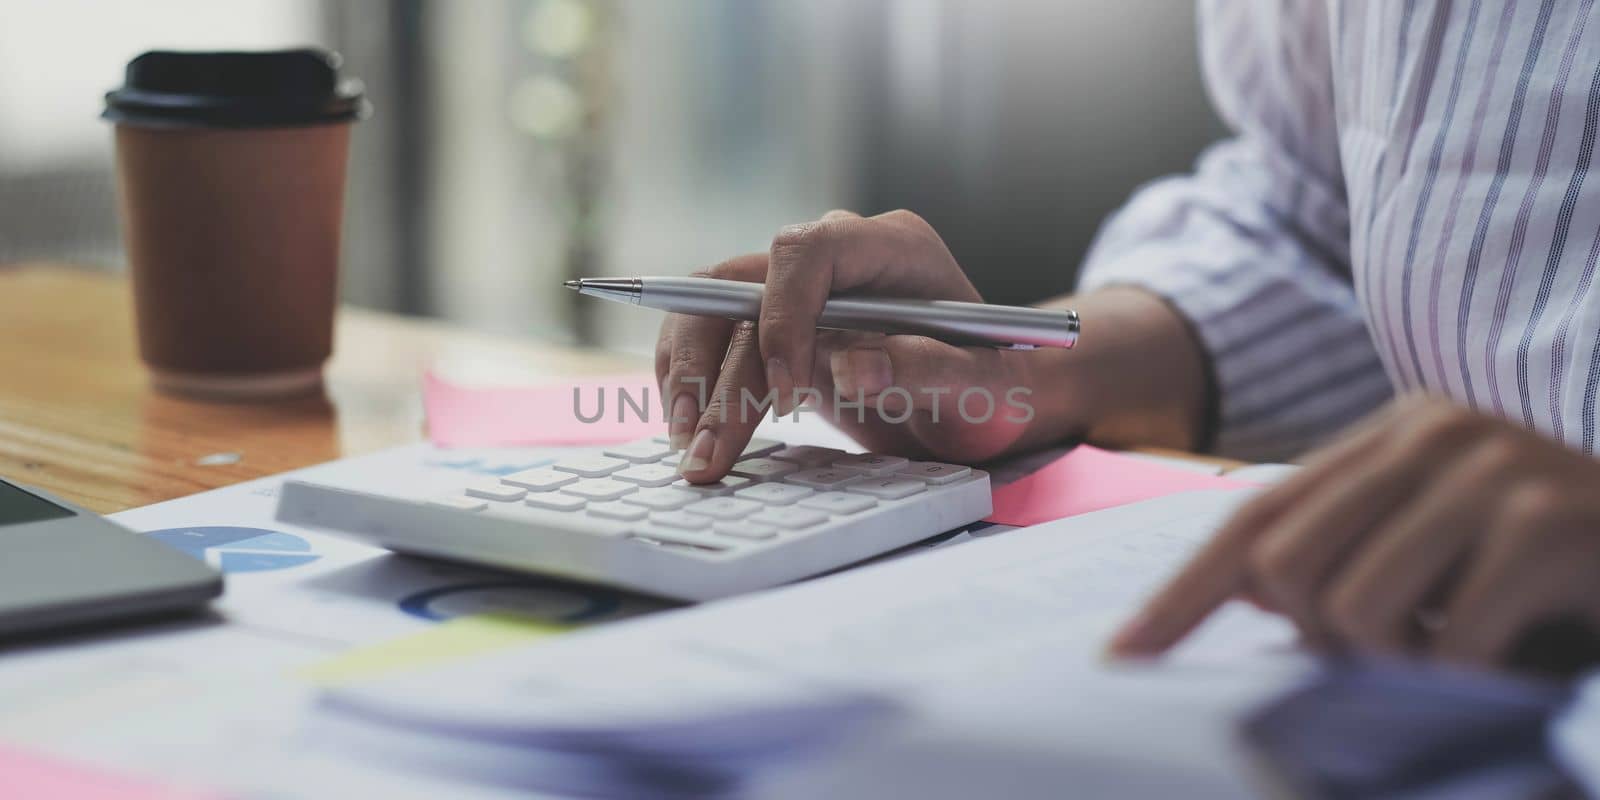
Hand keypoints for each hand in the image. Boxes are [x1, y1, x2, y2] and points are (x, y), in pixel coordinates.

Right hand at [655, 209, 1068, 481]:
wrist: (988, 400)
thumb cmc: (996, 389)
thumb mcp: (982, 390)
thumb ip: (927, 371)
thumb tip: (853, 369)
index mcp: (894, 247)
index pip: (807, 251)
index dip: (782, 316)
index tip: (784, 395)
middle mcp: (838, 254)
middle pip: (743, 284)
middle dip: (716, 370)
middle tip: (708, 451)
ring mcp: (803, 287)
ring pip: (712, 307)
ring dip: (690, 376)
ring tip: (691, 452)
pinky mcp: (777, 323)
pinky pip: (711, 332)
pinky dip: (692, 379)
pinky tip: (690, 431)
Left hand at [1109, 396, 1599, 673]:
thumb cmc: (1555, 567)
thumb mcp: (1437, 550)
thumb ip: (1348, 551)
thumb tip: (1250, 591)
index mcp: (1393, 433)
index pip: (1253, 518)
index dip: (1182, 593)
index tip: (1123, 654)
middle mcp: (1433, 433)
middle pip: (1283, 567)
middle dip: (1320, 636)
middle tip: (1398, 648)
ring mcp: (1492, 470)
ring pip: (1350, 608)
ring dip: (1399, 660)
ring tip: (1464, 647)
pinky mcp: (1546, 525)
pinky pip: (1446, 643)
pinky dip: (1467, 676)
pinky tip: (1514, 655)